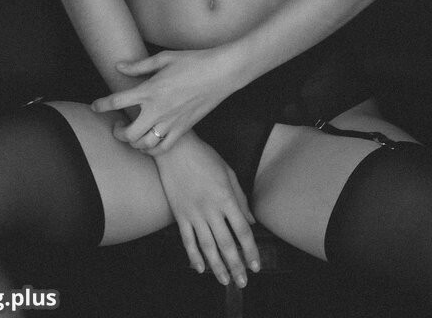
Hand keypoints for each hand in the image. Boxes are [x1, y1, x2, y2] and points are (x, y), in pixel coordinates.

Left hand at [91, 46, 238, 152]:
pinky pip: (162, 148)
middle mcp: (158, 110)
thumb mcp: (164, 58)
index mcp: (151, 90)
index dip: (102, 105)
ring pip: (144, 145)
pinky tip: (149, 141)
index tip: (95, 106)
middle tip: (117, 125)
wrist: (221, 73)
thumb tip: (119, 67)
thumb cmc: (193, 61)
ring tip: (132, 135)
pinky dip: (152, 149)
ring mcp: (171, 122)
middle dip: (117, 132)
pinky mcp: (184, 129)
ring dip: (133, 143)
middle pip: (128, 133)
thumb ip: (139, 66)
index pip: (117, 101)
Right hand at [154, 131, 260, 287]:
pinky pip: (187, 240)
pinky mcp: (179, 214)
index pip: (242, 230)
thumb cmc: (205, 157)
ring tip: (225, 281)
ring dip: (217, 266)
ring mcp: (193, 213)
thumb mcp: (228, 172)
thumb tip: (251, 222)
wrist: (175, 149)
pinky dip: (194, 256)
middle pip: (227, 244)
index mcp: (226, 197)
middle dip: (236, 265)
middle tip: (242, 282)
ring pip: (207, 247)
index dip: (251, 250)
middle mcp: (211, 209)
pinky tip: (201, 268)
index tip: (256, 265)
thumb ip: (240, 198)